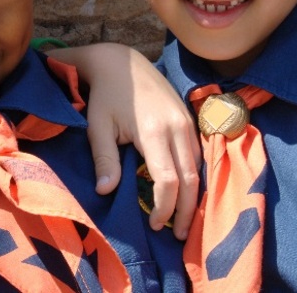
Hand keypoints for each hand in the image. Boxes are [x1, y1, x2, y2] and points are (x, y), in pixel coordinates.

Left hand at [47, 43, 200, 239]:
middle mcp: (177, 127)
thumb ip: (104, 158)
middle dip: (186, 210)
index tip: (154, 224)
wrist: (120, 61)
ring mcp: (187, 122)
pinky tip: (187, 193)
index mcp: (155, 131)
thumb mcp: (98, 125)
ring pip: (198, 167)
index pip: (168, 180)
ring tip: (183, 220)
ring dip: (193, 196)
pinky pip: (197, 154)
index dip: (164, 206)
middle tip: (177, 235)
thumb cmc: (105, 95)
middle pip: (191, 179)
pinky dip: (194, 177)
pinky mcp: (189, 119)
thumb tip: (105, 191)